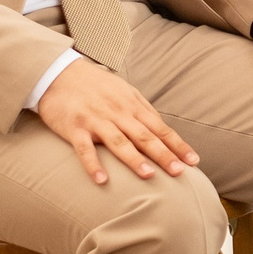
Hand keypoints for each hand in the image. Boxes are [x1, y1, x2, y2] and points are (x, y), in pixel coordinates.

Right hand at [35, 59, 198, 185]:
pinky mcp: (74, 127)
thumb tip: (164, 131)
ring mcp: (96, 120)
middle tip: (180, 172)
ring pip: (118, 142)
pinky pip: (84, 149)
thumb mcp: (124, 92)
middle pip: (144, 136)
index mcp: (132, 106)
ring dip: (134, 159)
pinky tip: (102, 180)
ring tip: (149, 175)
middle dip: (163, 154)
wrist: (59, 73)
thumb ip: (142, 111)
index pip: (160, 129)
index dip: (178, 145)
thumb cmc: (96, 85)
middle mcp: (118, 113)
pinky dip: (93, 164)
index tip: (194, 162)